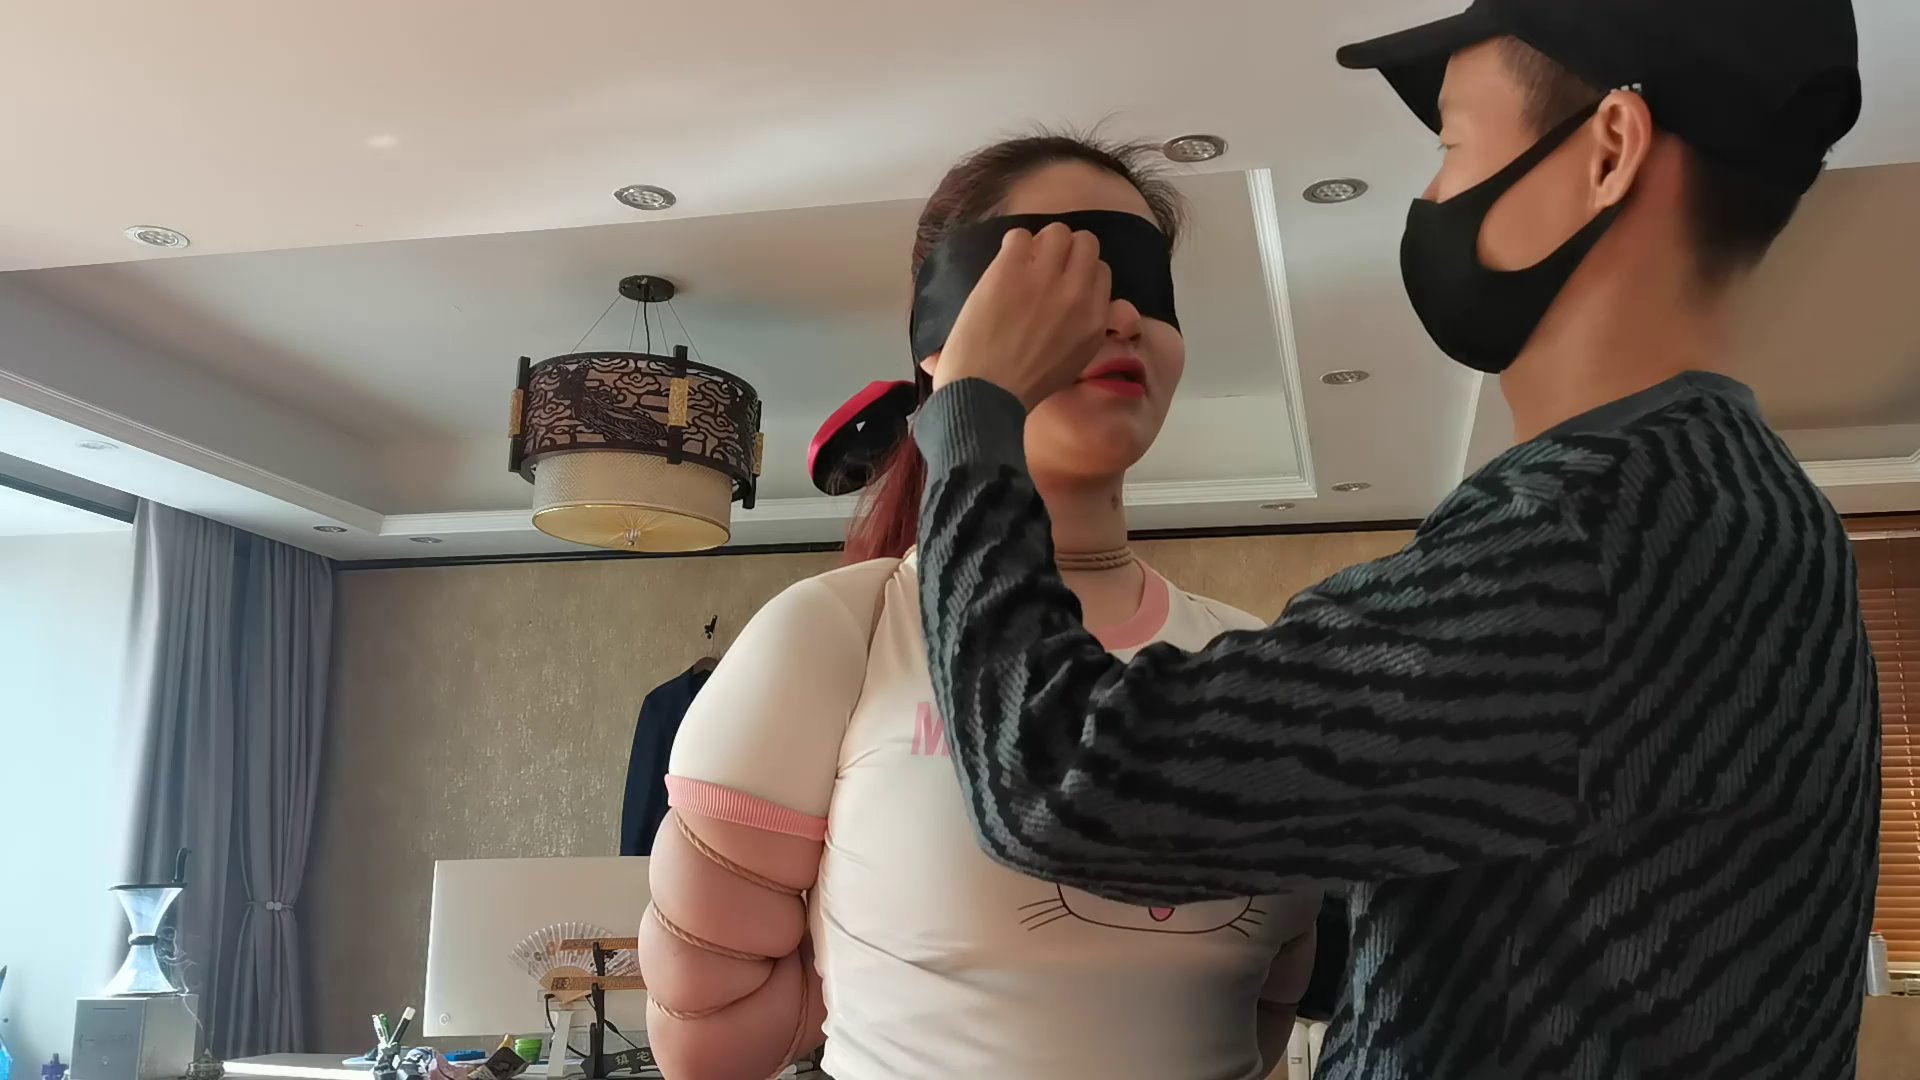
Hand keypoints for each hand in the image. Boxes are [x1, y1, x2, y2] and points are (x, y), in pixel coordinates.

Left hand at [929, 221, 1111, 409]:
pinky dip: (1012, 247)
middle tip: (1045, 267)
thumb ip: (1087, 328)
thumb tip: (1085, 301)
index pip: (1102, 271)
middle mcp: (1077, 294)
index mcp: (1095, 320)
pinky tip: (1003, 268)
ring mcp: (1044, 278)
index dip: (1080, 273)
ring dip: (1040, 244)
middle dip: (1067, 251)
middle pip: (1086, 243)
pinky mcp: (1011, 269)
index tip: (1063, 284)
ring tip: (1023, 264)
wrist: (984, 393)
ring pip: (1057, 232)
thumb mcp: (1075, 362)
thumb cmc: (1024, 387)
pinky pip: (1019, 235)